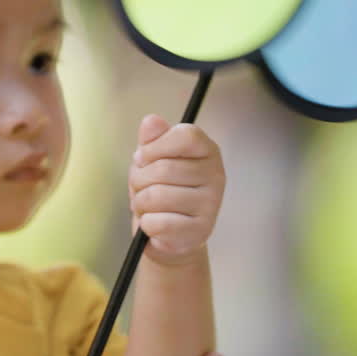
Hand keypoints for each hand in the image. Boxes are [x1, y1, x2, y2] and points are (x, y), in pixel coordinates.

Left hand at [128, 115, 223, 265]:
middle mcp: (216, 175)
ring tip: (148, 207)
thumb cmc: (160, 190)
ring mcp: (211, 204)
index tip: (144, 158)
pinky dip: (146, 224)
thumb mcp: (152, 159)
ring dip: (141, 203)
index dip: (155, 146)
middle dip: (140, 180)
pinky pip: (158, 222)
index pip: (186, 135)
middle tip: (142, 188)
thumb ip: (152, 139)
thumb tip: (151, 121)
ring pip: (157, 196)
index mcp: (207, 151)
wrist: (166, 234)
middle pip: (163, 168)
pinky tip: (155, 224)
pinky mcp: (201, 231)